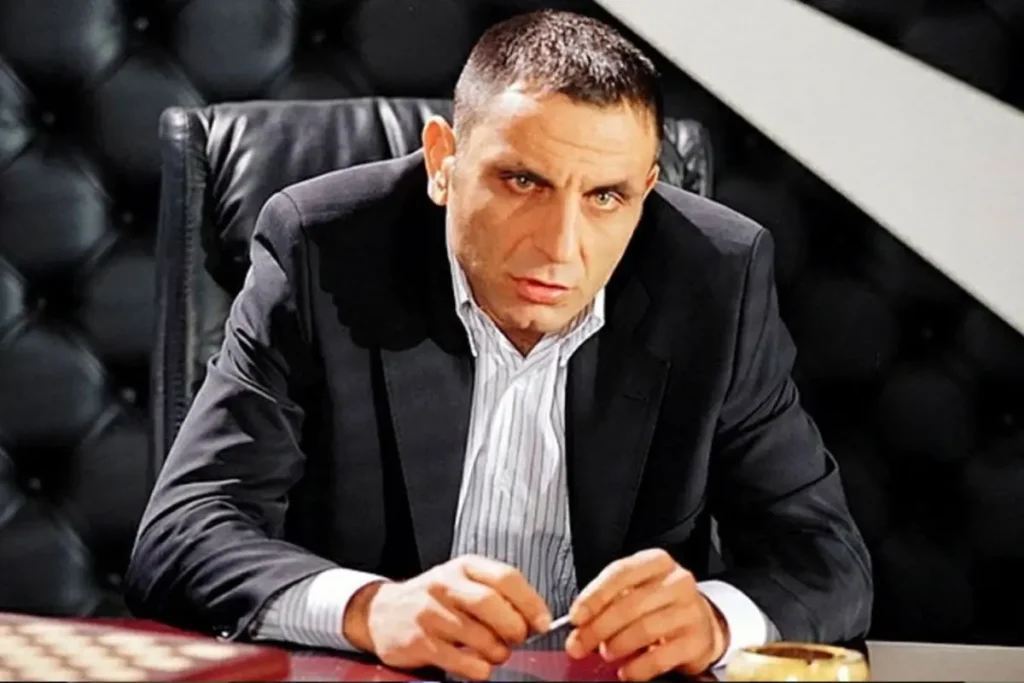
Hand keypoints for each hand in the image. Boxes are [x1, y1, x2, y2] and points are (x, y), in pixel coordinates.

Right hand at [342, 555, 551, 679]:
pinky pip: (460, 660)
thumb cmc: (434, 599)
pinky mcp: (419, 641)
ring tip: (496, 653)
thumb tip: (535, 619)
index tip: (542, 622)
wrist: (382, 612)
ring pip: (479, 637)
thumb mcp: (462, 582)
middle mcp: (445, 585)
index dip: (530, 603)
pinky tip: (479, 667)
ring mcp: (429, 613)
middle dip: (514, 629)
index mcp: (463, 566)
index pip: (506, 577)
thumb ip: (496, 594)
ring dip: (497, 652)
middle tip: (517, 639)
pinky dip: (478, 669)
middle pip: (492, 605)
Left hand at [565, 548, 728, 680]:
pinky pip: (661, 657)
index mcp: (656, 562)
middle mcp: (677, 582)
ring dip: (617, 645)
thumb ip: (609, 601)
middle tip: (580, 644)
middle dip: (598, 628)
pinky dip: (638, 668)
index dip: (593, 597)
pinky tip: (626, 671)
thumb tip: (579, 625)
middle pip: (629, 604)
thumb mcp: (636, 590)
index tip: (576, 618)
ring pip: (644, 629)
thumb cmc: (660, 603)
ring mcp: (690, 611)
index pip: (619, 574)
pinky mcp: (697, 641)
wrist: (701, 622)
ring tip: (606, 653)